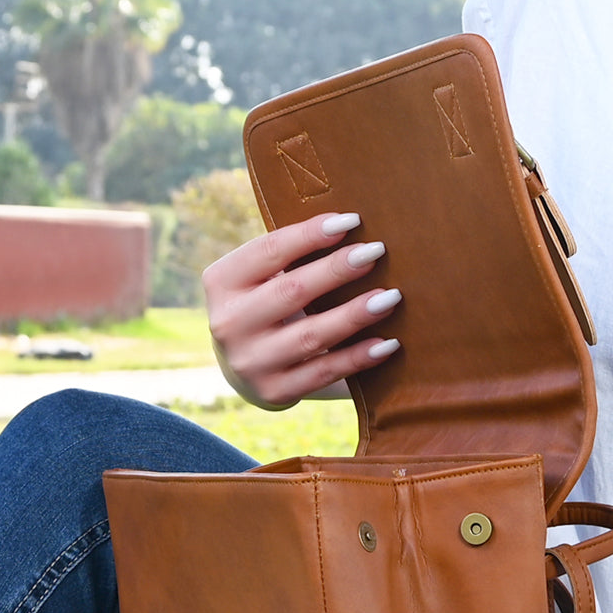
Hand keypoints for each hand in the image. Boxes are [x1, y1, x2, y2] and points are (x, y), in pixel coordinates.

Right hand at [202, 211, 402, 409]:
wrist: (246, 369)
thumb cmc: (268, 306)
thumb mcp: (262, 279)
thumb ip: (290, 258)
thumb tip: (351, 230)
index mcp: (222, 282)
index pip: (269, 251)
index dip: (310, 235)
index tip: (351, 221)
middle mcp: (229, 323)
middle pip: (291, 291)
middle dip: (337, 270)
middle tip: (375, 252)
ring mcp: (251, 362)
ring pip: (309, 335)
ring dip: (354, 315)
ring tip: (390, 298)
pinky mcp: (274, 391)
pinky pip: (323, 372)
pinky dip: (357, 358)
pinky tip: (387, 344)